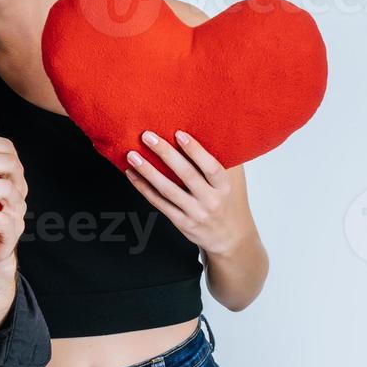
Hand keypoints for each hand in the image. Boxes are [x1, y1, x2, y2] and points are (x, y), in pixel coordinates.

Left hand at [123, 129, 252, 257]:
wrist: (230, 237)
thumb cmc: (228, 201)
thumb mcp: (234, 181)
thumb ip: (225, 158)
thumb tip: (212, 129)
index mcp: (225, 187)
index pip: (210, 167)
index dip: (195, 150)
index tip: (178, 133)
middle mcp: (211, 200)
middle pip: (186, 175)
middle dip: (165, 153)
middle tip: (147, 136)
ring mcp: (195, 213)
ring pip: (168, 190)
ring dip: (148, 171)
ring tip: (132, 155)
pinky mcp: (182, 222)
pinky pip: (159, 203)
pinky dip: (144, 188)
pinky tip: (132, 174)